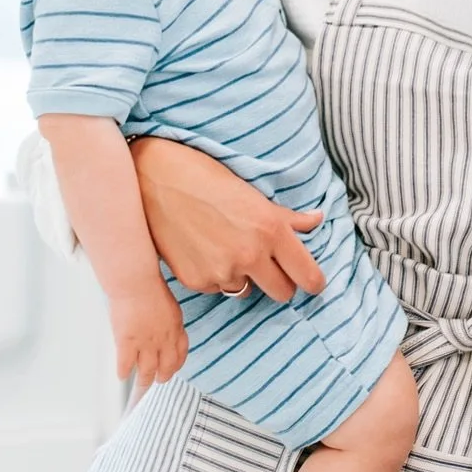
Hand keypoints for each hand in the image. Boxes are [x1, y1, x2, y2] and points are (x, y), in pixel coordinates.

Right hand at [109, 278, 189, 391]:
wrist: (136, 284)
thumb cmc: (151, 287)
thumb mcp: (171, 306)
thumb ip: (171, 322)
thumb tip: (168, 331)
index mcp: (175, 329)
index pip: (181, 354)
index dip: (176, 365)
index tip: (172, 369)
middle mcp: (163, 341)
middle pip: (166, 367)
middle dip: (162, 377)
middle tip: (158, 380)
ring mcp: (145, 344)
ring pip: (146, 371)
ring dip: (144, 381)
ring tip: (142, 385)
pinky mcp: (127, 343)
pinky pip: (126, 365)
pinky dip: (124, 373)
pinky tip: (122, 376)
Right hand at [129, 136, 326, 302]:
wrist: (155, 180)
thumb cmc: (206, 178)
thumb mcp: (253, 193)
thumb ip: (287, 216)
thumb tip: (316, 220)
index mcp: (271, 230)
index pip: (308, 276)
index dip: (312, 282)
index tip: (310, 282)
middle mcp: (250, 255)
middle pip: (282, 293)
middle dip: (279, 282)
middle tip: (267, 264)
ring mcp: (222, 271)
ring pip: (246, 291)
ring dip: (242, 277)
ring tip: (225, 247)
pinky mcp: (197, 282)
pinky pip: (217, 288)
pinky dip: (214, 275)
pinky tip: (202, 250)